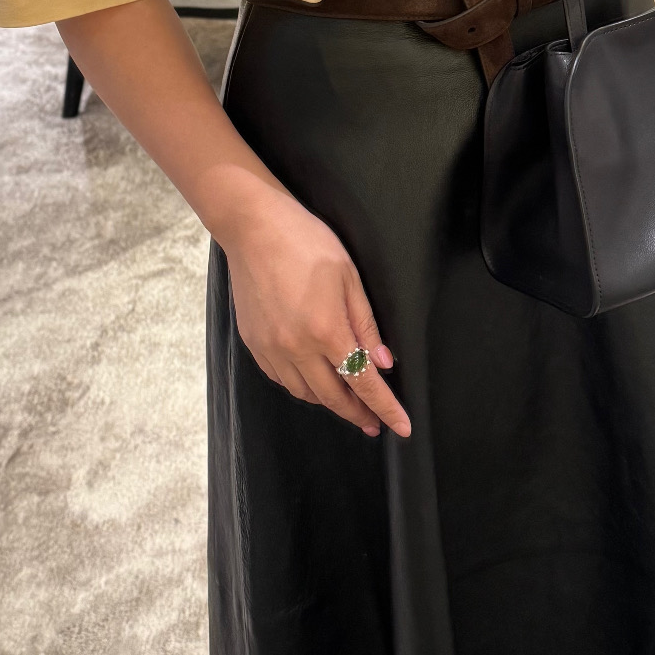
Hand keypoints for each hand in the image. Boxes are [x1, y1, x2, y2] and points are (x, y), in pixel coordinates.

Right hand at [222, 186, 411, 439]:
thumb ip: (366, 325)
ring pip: (305, 393)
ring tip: (347, 401)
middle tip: (375, 421)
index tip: (401, 426)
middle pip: (333, 397)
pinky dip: (301, 387)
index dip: (385, 407)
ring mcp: (270, 348)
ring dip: (329, 402)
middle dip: (358, 413)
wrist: (253, 227)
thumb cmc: (306, 242)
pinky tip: (313, 381)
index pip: (363, 382)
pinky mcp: (252, 343)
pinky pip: (280, 379)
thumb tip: (382, 363)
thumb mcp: (349, 277)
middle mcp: (296, 348)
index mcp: (326, 330)